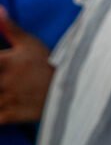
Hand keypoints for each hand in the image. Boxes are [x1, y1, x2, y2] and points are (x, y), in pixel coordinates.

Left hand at [0, 6, 53, 124]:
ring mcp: (5, 100)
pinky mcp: (9, 116)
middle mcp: (3, 81)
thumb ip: (9, 28)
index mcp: (5, 62)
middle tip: (1, 77)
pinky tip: (3, 104)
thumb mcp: (30, 43)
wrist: (70, 89)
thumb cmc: (48, 63)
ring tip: (2, 89)